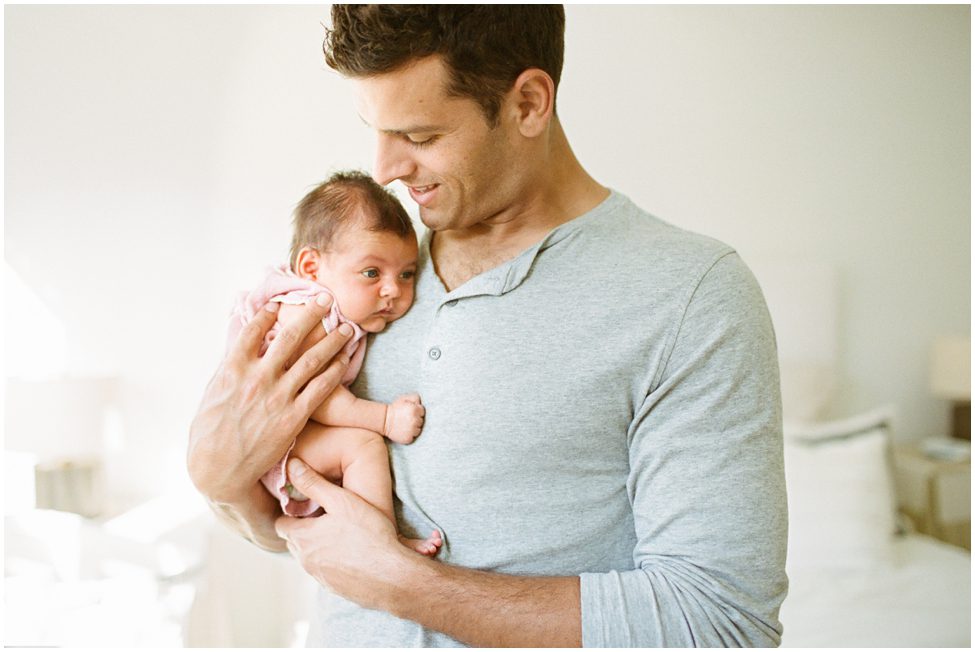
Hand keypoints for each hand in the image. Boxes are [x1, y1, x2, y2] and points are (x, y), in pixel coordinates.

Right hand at [187, 295, 352, 504]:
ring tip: (345, 328)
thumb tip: (239, 333)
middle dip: (311, 315)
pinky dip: (333, 371)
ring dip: (331, 341)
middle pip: (290, 337)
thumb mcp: (212, 390)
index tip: (283, 303)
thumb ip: (230, 362)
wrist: (219, 470)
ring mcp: (277, 398)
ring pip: (311, 360)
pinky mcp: (293, 417)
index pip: (255, 330)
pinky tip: (343, 360)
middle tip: (326, 299)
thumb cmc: (210, 431)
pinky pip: (320, 389)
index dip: (270, 314)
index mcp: (233, 369)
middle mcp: (257, 379)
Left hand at [275, 457, 415, 610]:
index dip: (291, 514)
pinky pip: (326, 572)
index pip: (281, 524)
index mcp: (303, 538)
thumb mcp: (342, 501)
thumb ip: (314, 483)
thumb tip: (292, 466)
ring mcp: (320, 577)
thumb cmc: (369, 535)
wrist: (392, 576)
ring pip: (310, 557)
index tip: (307, 506)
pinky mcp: (335, 588)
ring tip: (341, 534)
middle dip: (304, 530)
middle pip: (294, 541)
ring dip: (318, 547)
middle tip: (325, 518)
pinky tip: (353, 553)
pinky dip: (333, 562)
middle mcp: (306, 560)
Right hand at [384, 393, 424, 443]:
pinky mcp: (408, 438)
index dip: (416, 412)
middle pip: (421, 421)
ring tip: (405, 425)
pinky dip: (409, 435)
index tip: (410, 413)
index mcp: (415, 410)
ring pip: (418, 430)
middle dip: (415, 420)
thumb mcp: (403, 398)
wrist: (384, 421)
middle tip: (407, 419)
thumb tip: (420, 402)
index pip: (422, 412)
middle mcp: (415, 420)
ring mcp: (412, 430)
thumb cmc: (394, 409)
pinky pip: (413, 437)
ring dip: (413, 428)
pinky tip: (403, 431)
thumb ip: (414, 397)